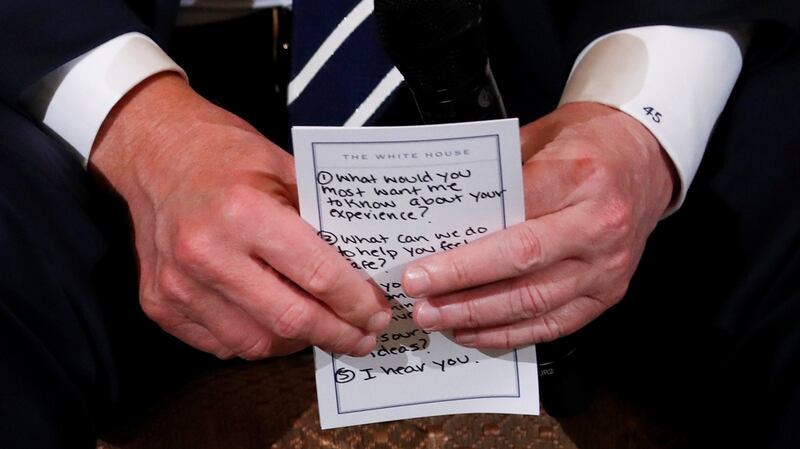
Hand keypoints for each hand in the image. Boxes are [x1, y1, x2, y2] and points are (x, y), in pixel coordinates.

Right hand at [91, 73, 389, 358]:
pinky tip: (275, 325)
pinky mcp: (159, 304)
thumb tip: (362, 268)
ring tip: (323, 331)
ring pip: (255, 343)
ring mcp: (178, 284)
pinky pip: (220, 344)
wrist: (154, 152)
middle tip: (362, 338)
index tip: (376, 313)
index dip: (355, 302)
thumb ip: (320, 218)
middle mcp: (205, 253)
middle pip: (289, 320)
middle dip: (337, 335)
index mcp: (243, 212)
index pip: (317, 274)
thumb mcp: (284, 168)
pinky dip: (255, 340)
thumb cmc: (223, 154)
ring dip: (297, 343)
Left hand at [402, 102, 675, 347]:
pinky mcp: (607, 293)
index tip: (421, 266)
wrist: (646, 159)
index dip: (463, 251)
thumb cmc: (588, 144)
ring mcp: (608, 266)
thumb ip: (497, 177)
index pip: (512, 220)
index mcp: (581, 176)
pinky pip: (554, 324)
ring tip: (437, 318)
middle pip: (522, 266)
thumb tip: (442, 218)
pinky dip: (510, 333)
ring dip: (479, 316)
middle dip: (463, 288)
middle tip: (420, 299)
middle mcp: (600, 226)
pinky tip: (474, 331)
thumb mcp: (539, 137)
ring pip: (535, 302)